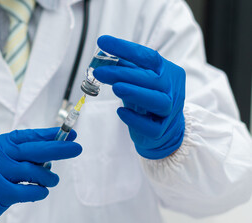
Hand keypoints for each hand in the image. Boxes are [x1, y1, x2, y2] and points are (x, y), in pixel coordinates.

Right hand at [0, 128, 81, 222]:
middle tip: (76, 148)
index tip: (69, 132)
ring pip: (34, 171)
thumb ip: (15, 154)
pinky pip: (28, 191)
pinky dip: (39, 192)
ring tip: (52, 180)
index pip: (28, 135)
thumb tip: (46, 154)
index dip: (50, 134)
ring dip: (48, 177)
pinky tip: (41, 192)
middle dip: (59, 148)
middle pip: (35, 149)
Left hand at [94, 35, 185, 159]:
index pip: (148, 57)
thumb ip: (125, 67)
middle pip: (151, 79)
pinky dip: (135, 119)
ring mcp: (170, 111)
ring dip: (135, 93)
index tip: (103, 42)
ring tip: (115, 88)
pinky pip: (151, 126)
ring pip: (158, 101)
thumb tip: (102, 54)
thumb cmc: (148, 100)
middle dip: (123, 74)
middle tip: (99, 71)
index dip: (125, 49)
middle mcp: (172, 89)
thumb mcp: (139, 80)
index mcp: (167, 71)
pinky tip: (121, 112)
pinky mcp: (161, 130)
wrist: (166, 130)